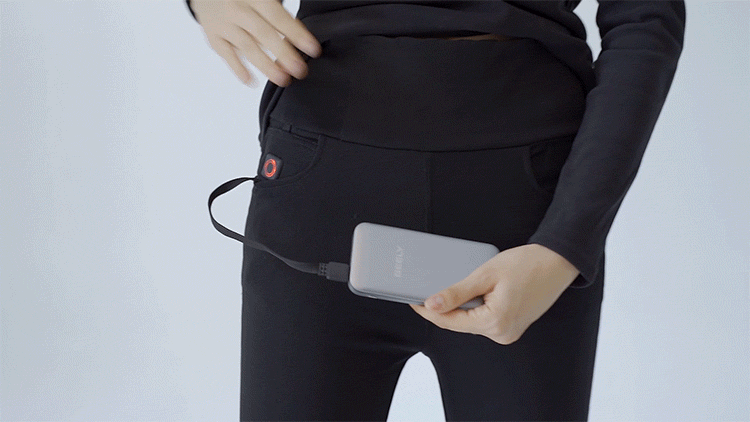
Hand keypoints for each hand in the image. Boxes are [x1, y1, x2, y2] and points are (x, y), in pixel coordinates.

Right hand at [191, 0, 321, 86]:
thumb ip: (278, 11)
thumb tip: (300, 35)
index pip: (278, 17)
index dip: (296, 34)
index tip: (313, 49)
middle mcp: (237, 8)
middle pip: (263, 33)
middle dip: (284, 54)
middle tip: (300, 71)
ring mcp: (223, 23)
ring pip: (246, 47)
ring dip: (266, 66)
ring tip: (283, 80)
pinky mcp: (213, 36)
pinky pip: (226, 54)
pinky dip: (238, 68)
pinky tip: (252, 81)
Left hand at [409, 243, 579, 344]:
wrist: (558, 262)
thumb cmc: (527, 264)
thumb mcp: (485, 274)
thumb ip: (456, 293)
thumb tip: (432, 304)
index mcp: (495, 322)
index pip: (450, 321)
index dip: (428, 311)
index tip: (413, 301)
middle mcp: (502, 334)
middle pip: (459, 324)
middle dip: (441, 309)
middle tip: (423, 293)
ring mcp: (508, 333)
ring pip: (471, 322)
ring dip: (458, 308)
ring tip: (447, 290)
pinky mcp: (511, 326)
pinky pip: (483, 320)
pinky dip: (473, 309)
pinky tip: (468, 294)